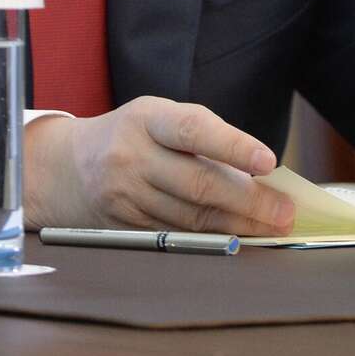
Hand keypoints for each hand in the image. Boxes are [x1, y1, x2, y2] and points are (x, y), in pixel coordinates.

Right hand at [22, 96, 295, 234]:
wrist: (69, 167)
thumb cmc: (134, 135)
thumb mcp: (159, 118)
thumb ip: (203, 137)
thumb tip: (261, 173)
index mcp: (147, 119)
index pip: (194, 130)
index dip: (233, 146)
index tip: (269, 162)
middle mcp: (132, 156)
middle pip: (199, 184)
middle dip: (249, 201)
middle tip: (285, 212)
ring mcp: (126, 195)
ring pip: (191, 216)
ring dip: (238, 225)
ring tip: (271, 226)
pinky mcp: (125, 226)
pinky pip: (177, 234)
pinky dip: (211, 237)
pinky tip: (238, 236)